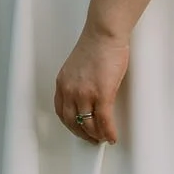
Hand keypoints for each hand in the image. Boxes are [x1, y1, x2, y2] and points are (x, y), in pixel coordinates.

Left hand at [54, 25, 129, 143]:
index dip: (71, 125)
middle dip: (82, 134)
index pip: (62, 112)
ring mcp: (85, 94)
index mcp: (63, 83)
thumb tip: (87, 98)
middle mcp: (70, 90)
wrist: (104, 34)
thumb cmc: (96, 45)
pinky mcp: (102, 94)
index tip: (78, 129)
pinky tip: (112, 136)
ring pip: (88, 125)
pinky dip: (108, 132)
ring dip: (96, 135)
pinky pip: (104, 121)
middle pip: (73, 122)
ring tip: (103, 138)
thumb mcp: (77, 67)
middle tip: (91, 139)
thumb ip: (77, 83)